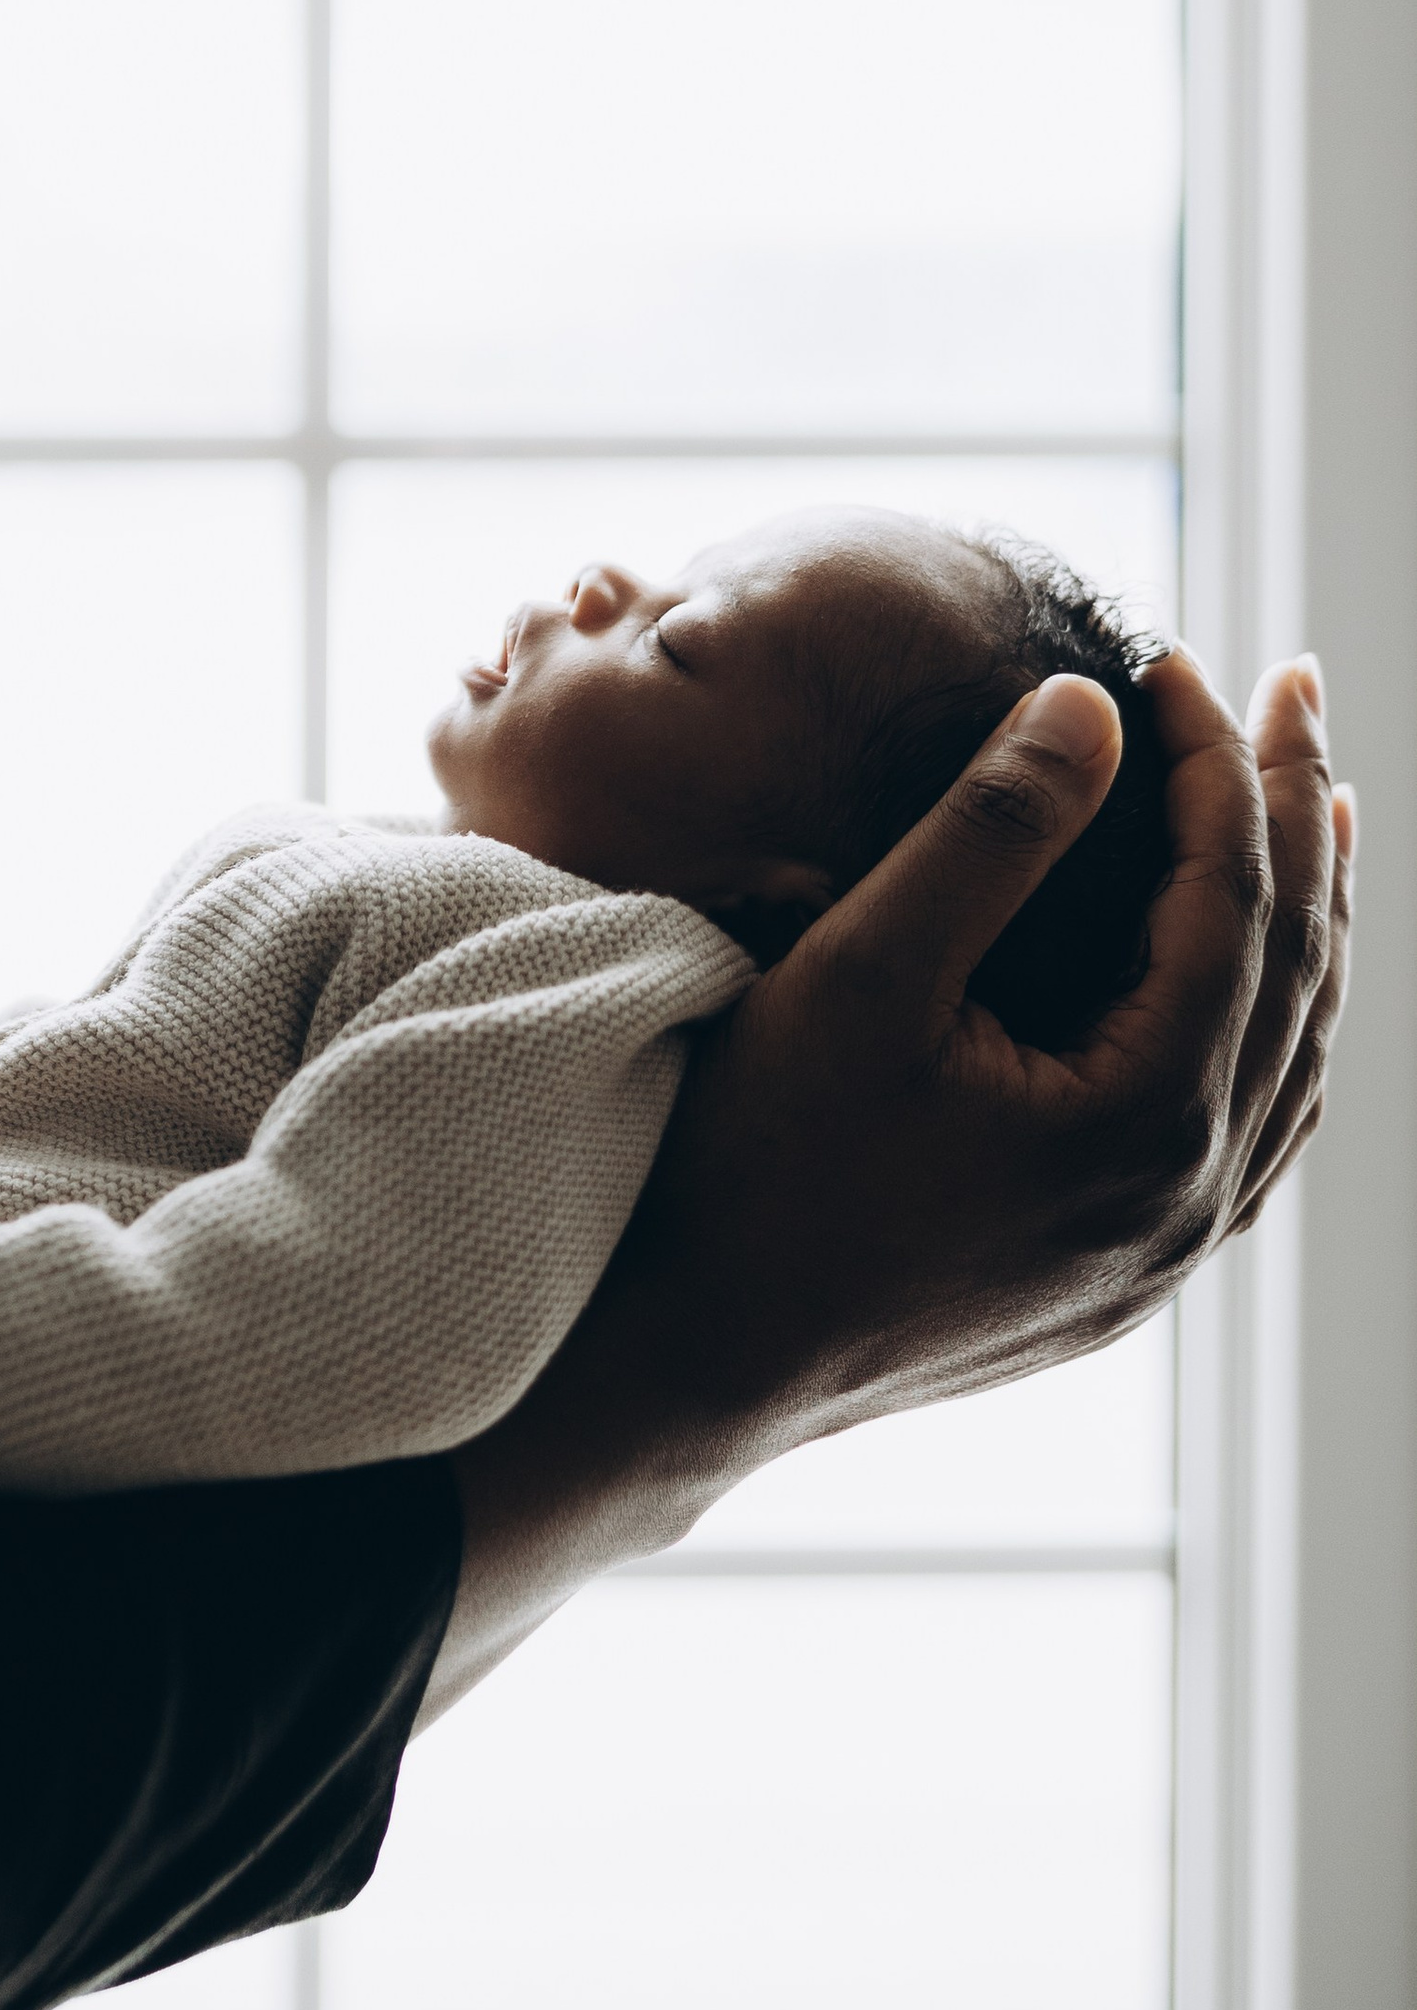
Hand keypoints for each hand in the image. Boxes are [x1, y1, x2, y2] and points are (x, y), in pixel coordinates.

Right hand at [441, 647, 1347, 1694]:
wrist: (694, 1355)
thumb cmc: (758, 1160)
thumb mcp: (864, 970)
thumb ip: (987, 831)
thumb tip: (1089, 706)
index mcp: (1145, 1120)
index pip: (1232, 899)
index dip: (1213, 760)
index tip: (1167, 654)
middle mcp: (1186, 1199)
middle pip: (1296, 970)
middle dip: (1299, 816)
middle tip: (1295, 685)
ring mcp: (1162, 1253)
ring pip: (1292, 1058)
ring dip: (1309, 919)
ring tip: (1315, 815)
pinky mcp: (1121, 1281)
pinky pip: (1251, 1135)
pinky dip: (1275, 1029)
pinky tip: (1260, 991)